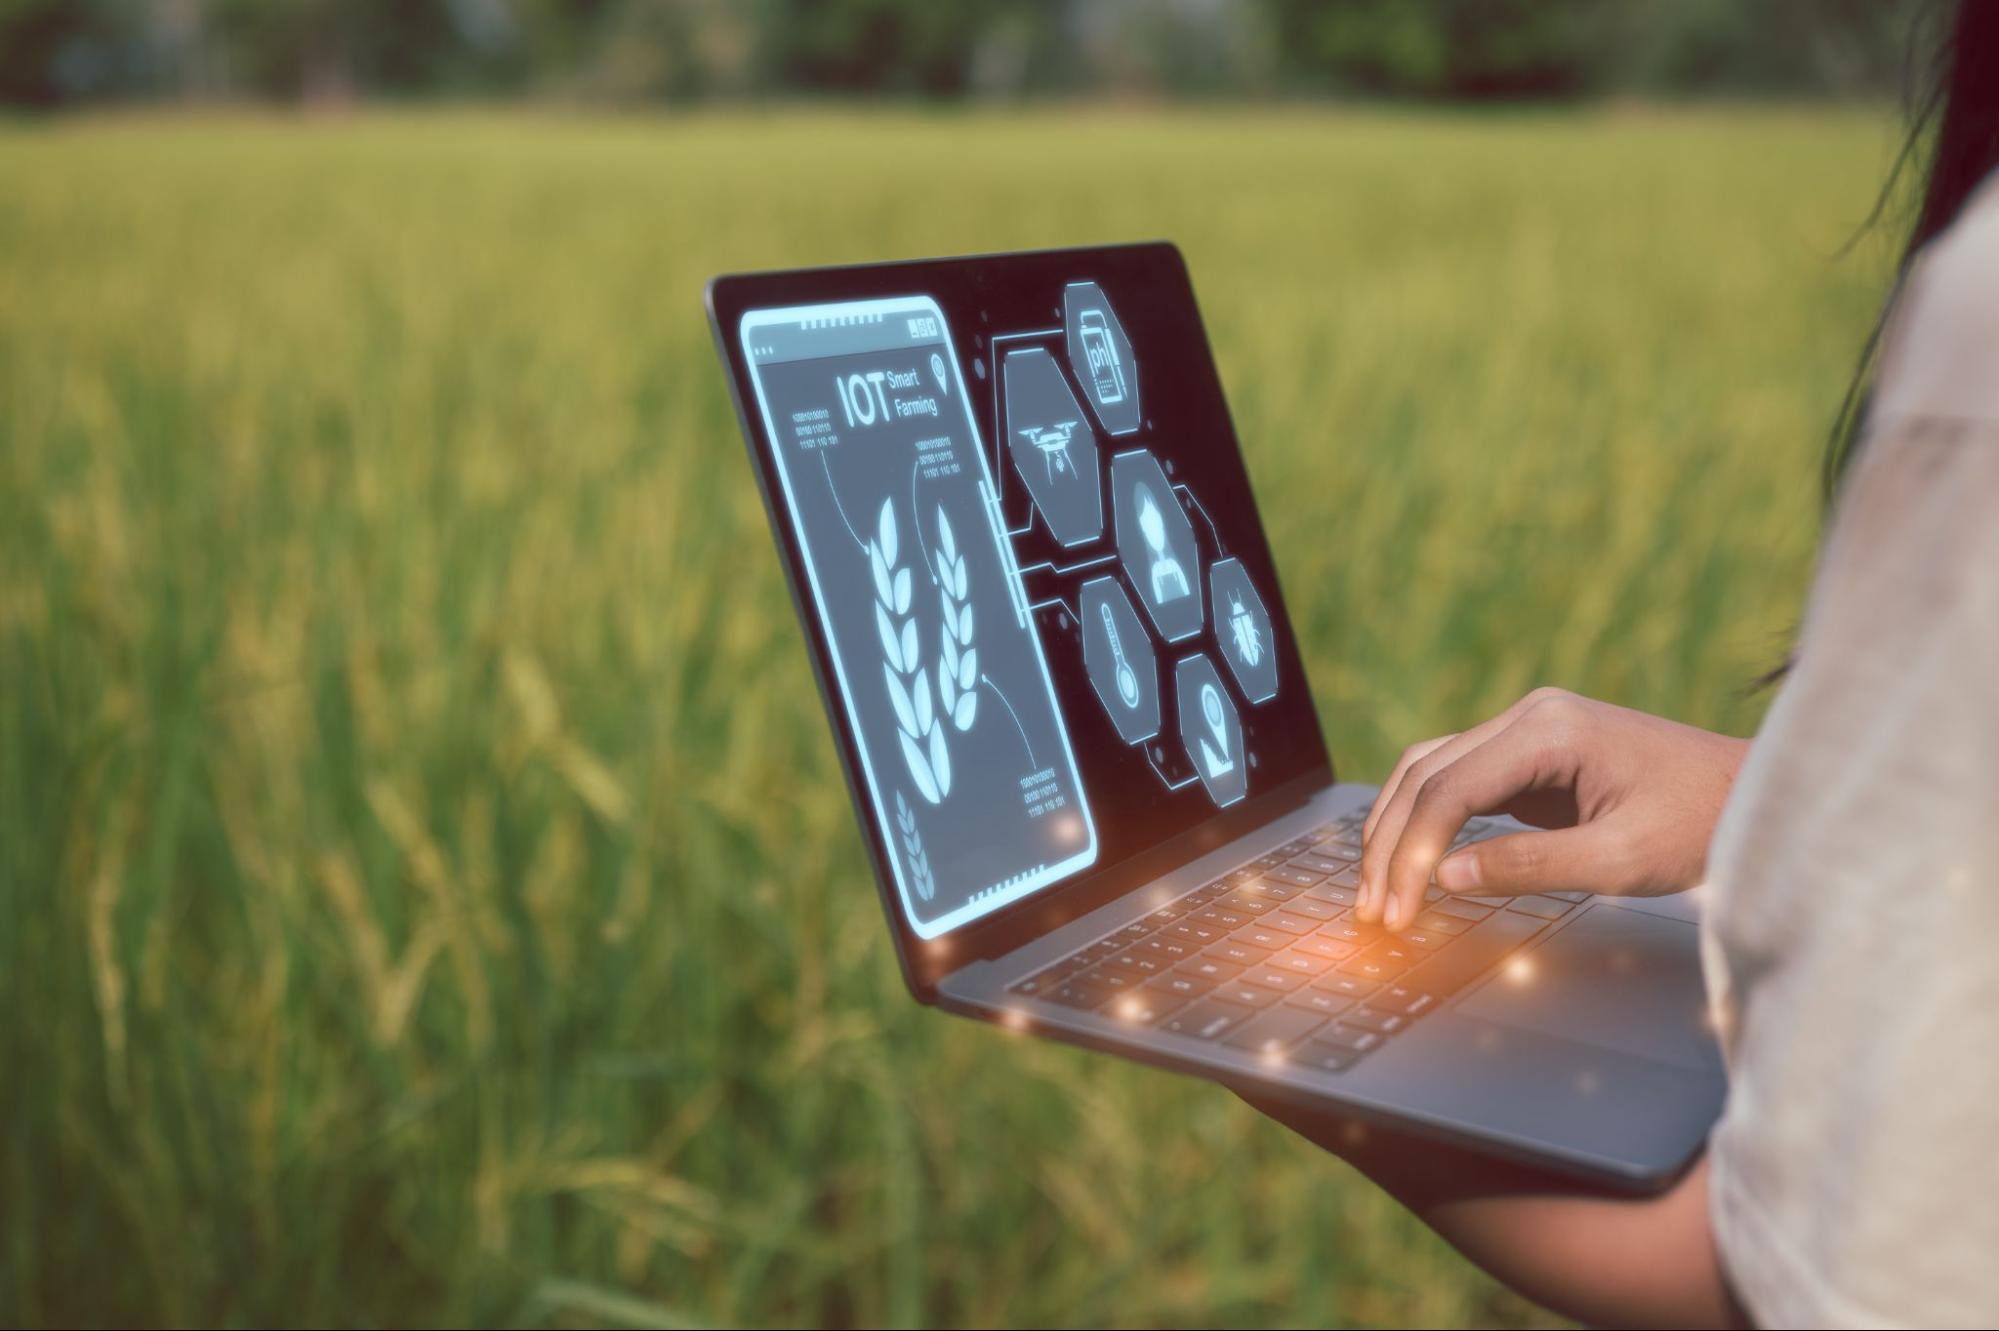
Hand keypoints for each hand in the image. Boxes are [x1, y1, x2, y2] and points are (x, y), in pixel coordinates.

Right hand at [1355, 688, 1748, 931]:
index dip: (1412, 855)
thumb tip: (1446, 880)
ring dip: (1398, 828)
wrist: (1752, 794)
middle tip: (1372, 908)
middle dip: (1390, 844)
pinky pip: (1459, 780)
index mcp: (1549, 730)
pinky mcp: (1531, 755)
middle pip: (1424, 774)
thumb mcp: (1620, 858)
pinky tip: (1414, 861)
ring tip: (1378, 887)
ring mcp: (1527, 731)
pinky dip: (1428, 820)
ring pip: (1430, 771)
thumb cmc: (1701, 822)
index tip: (1397, 911)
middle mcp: (1529, 717)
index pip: (1448, 791)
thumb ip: (1528, 868)